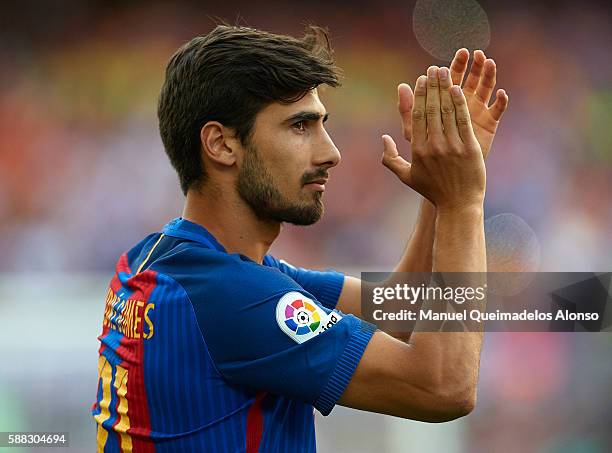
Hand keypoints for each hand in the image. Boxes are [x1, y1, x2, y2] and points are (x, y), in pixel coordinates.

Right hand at [382, 66, 485, 210]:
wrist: (458, 204)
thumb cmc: (432, 190)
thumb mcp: (406, 176)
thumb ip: (390, 158)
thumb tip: (383, 138)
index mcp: (418, 151)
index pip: (417, 117)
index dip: (419, 96)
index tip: (421, 80)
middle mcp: (434, 146)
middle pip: (432, 110)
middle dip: (433, 86)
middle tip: (434, 68)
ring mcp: (452, 146)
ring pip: (447, 111)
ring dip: (446, 89)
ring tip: (446, 71)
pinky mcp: (469, 148)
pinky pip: (463, 120)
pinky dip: (460, 103)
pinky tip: (458, 89)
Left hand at [398, 49, 507, 159]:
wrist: (449, 174)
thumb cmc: (428, 154)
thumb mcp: (415, 134)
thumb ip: (407, 112)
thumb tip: (401, 86)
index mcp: (445, 101)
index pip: (446, 81)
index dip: (447, 70)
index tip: (439, 66)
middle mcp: (462, 102)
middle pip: (468, 79)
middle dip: (468, 66)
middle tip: (469, 52)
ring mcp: (478, 110)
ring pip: (485, 87)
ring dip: (487, 74)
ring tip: (487, 62)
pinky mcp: (490, 123)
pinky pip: (498, 109)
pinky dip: (501, 101)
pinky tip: (501, 93)